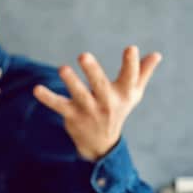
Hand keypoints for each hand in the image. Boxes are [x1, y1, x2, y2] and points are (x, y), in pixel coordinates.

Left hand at [33, 46, 161, 161]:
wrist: (101, 143)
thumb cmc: (118, 110)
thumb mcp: (132, 94)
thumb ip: (141, 74)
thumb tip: (156, 54)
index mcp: (124, 94)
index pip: (130, 77)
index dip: (132, 63)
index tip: (131, 49)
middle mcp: (107, 102)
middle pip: (100, 85)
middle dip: (92, 70)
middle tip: (83, 55)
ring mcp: (88, 110)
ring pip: (79, 94)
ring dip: (70, 82)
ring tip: (63, 69)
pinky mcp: (72, 115)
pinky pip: (58, 105)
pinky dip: (47, 98)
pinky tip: (37, 89)